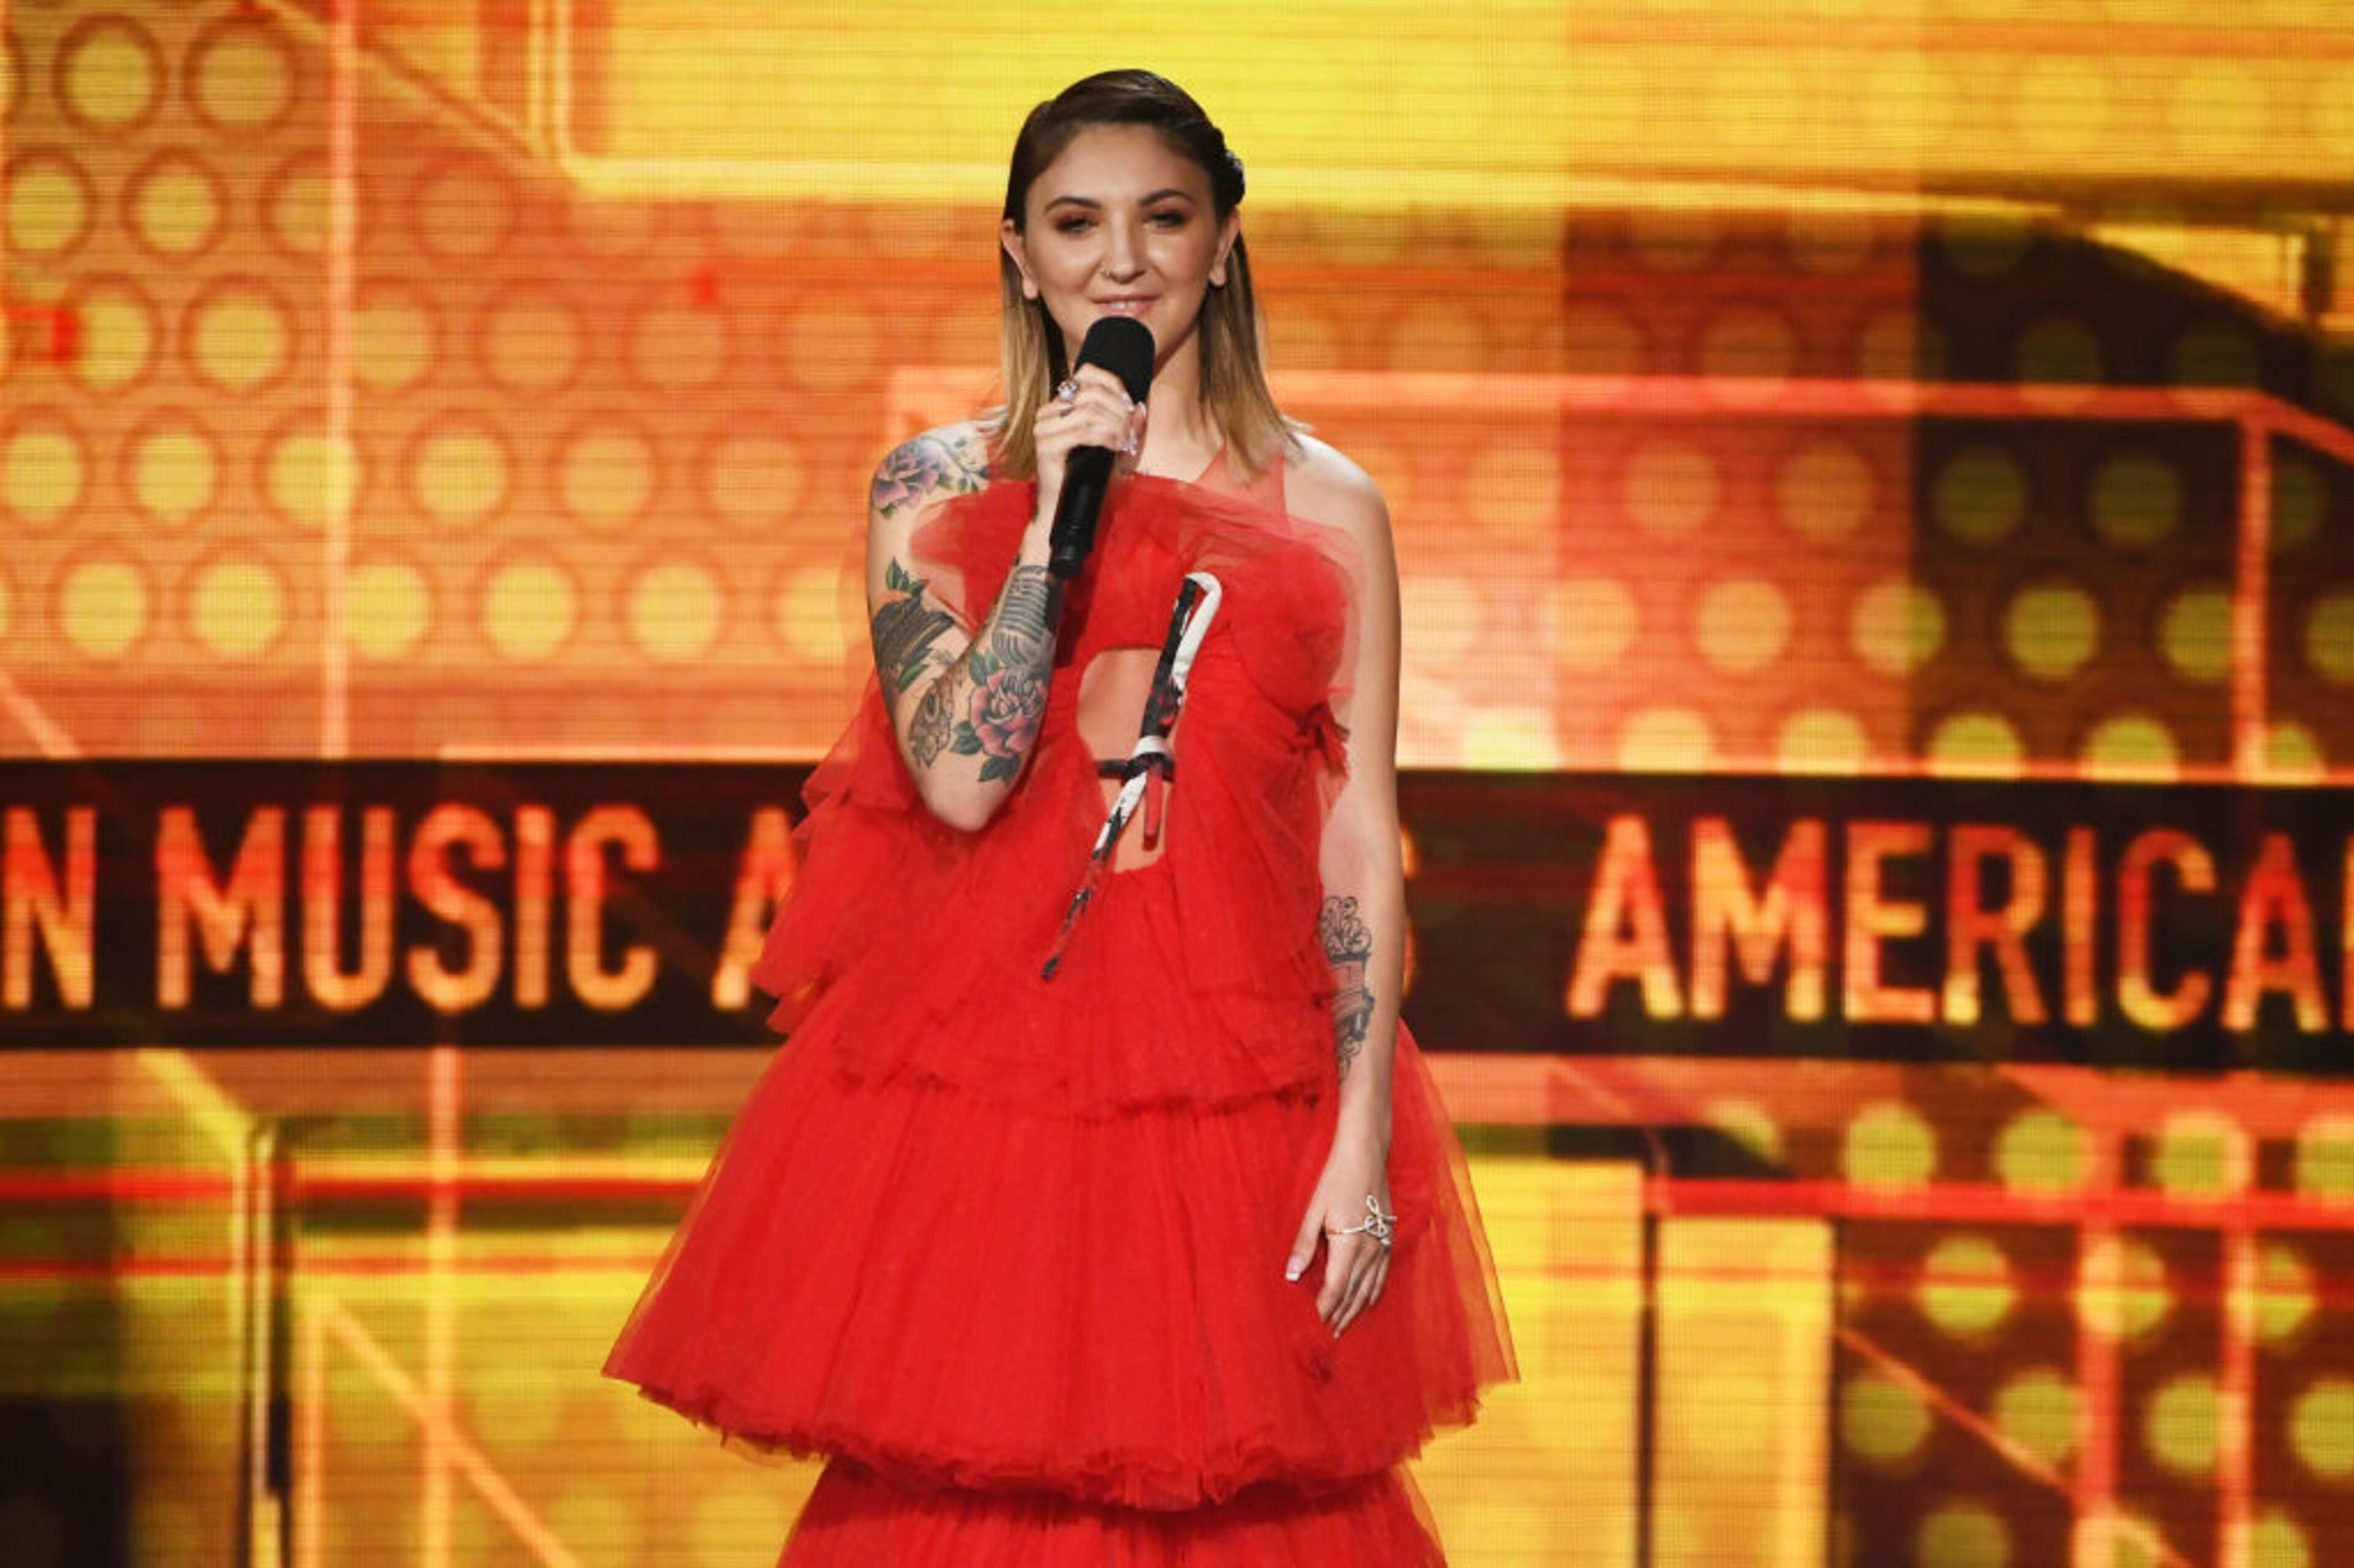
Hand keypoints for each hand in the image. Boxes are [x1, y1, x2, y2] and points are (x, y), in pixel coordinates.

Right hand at [1033, 366, 1145, 517]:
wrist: (1066, 508)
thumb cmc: (1087, 476)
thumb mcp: (1110, 444)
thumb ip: (1123, 424)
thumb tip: (1139, 408)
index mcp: (1060, 405)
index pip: (1086, 374)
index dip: (1113, 383)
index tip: (1130, 403)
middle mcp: (1048, 412)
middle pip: (1091, 394)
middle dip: (1119, 410)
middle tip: (1132, 430)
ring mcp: (1044, 429)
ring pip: (1088, 412)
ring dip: (1115, 425)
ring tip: (1126, 441)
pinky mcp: (1046, 447)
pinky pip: (1082, 432)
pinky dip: (1106, 437)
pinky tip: (1116, 446)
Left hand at [1284, 1125, 1392, 1336]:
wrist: (1367, 1156)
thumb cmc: (1337, 1180)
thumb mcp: (1314, 1210)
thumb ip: (1304, 1245)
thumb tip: (1291, 1275)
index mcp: (1349, 1245)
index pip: (1335, 1288)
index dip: (1325, 1308)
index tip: (1314, 1324)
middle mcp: (1370, 1250)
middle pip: (1354, 1293)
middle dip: (1341, 1315)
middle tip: (1329, 1335)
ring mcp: (1382, 1246)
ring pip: (1370, 1288)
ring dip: (1357, 1309)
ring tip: (1345, 1326)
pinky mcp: (1388, 1239)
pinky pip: (1382, 1276)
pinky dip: (1373, 1293)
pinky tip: (1367, 1301)